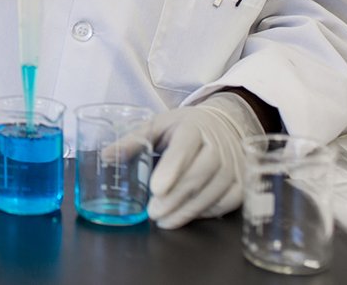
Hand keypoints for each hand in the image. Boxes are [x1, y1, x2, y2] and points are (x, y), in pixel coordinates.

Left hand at [146, 93, 264, 228]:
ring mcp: (233, 165)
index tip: (156, 188)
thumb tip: (105, 156)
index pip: (184, 147)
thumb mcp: (158, 125)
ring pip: (212, 192)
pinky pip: (225, 202)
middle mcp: (217, 145)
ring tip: (163, 221)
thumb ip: (133, 140)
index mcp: (193, 127)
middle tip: (153, 213)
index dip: (171, 168)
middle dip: (174, 197)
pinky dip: (205, 212)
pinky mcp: (241, 182)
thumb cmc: (185, 127)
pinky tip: (186, 215)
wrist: (225, 125)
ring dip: (186, 210)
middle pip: (198, 175)